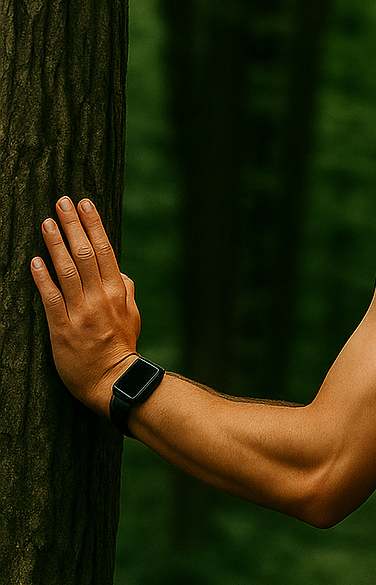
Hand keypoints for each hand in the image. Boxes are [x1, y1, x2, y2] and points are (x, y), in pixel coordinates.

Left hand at [30, 198, 140, 415]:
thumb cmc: (122, 349)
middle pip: (86, 255)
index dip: (93, 225)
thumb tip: (119, 272)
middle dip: (73, 225)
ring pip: (68, 272)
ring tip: (46, 222)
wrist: (114, 382)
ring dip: (56, 244)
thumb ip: (126, 292)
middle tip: (61, 201)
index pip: (105, 252)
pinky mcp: (63, 330)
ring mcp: (81, 314)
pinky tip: (35, 261)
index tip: (84, 203)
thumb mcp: (132, 318)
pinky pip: (52, 299)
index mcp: (117, 294)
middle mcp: (100, 299)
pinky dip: (43, 279)